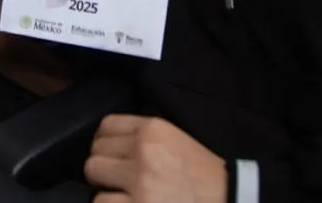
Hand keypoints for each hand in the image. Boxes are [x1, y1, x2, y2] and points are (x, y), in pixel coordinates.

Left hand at [85, 116, 225, 202]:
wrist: (226, 198)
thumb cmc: (201, 174)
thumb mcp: (174, 140)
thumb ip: (143, 137)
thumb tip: (109, 145)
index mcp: (153, 129)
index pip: (105, 127)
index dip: (103, 143)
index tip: (110, 156)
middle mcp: (143, 150)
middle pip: (95, 154)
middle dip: (103, 169)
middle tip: (118, 181)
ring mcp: (139, 181)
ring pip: (94, 179)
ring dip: (106, 191)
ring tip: (123, 196)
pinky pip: (102, 202)